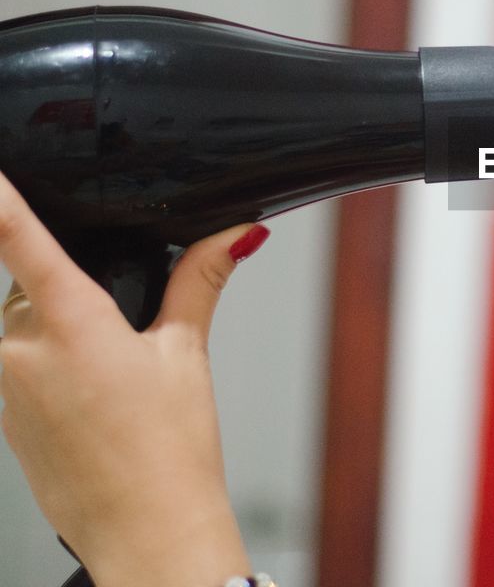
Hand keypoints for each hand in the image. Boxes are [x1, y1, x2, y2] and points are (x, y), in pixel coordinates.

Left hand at [0, 171, 267, 586]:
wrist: (145, 530)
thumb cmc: (167, 455)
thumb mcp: (187, 355)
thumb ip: (199, 281)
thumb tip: (236, 235)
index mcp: (71, 323)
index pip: (18, 236)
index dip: (0, 196)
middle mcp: (20, 350)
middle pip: (30, 285)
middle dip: (70, 291)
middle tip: (122, 332)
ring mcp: (2, 387)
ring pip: (20, 324)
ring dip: (55, 331)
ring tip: (111, 379)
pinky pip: (14, 365)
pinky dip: (48, 366)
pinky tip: (93, 402)